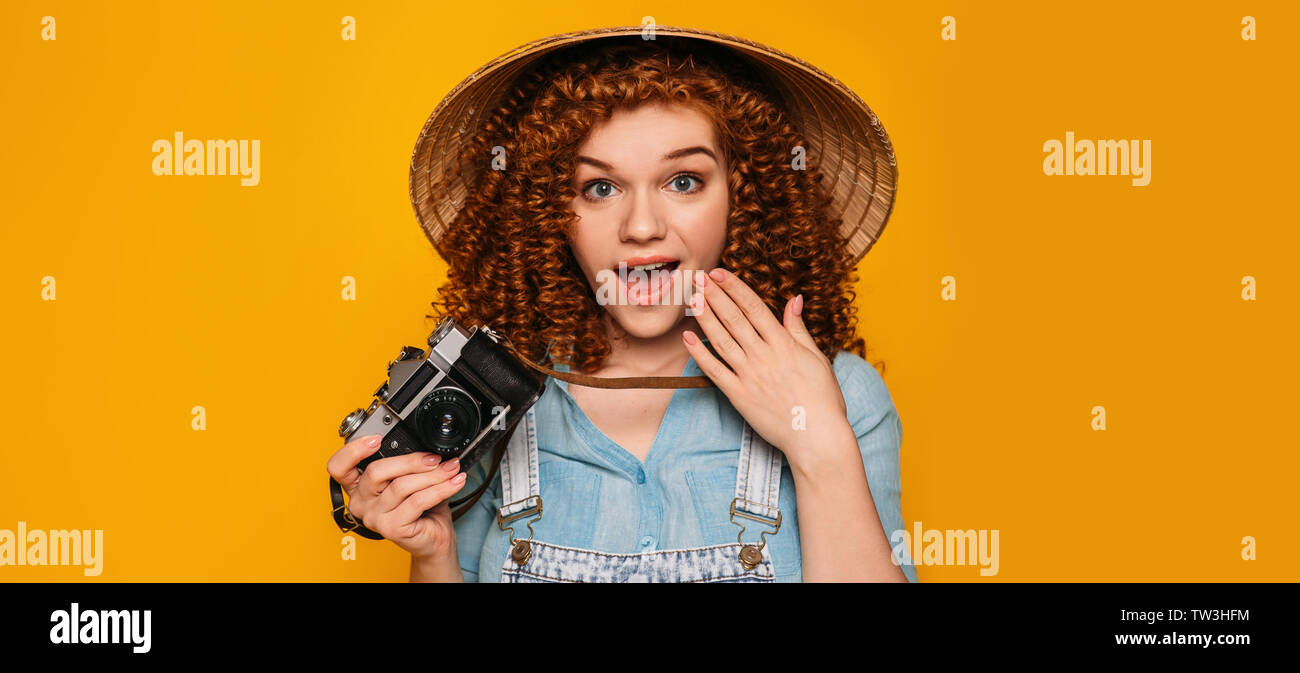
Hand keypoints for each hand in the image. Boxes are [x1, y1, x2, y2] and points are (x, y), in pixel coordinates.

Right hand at [326, 435, 467, 560]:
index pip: (339, 467)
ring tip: (451, 469)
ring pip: (401, 486)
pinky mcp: (391, 529)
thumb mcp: (410, 479)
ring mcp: (374, 518)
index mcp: (359, 486)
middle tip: (435, 458)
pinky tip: (454, 483)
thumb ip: (406, 464)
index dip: (353, 450)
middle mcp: (361, 502)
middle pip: (376, 471)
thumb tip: (426, 447)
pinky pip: (417, 501)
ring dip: (433, 475)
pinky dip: (441, 489)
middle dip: (411, 460)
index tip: (377, 439)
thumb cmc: (422, 509)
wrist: (434, 539)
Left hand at [682, 268, 853, 468]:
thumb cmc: (822, 399)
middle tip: (698, 278)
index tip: (719, 273)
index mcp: (783, 344)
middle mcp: (763, 356)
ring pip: (721, 340)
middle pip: (733, 319)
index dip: (734, 288)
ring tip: (692, 299)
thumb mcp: (816, 358)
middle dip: (714, 296)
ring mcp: (749, 376)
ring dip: (704, 318)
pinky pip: (715, 371)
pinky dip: (699, 354)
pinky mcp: (739, 396)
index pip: (753, 307)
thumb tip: (795, 300)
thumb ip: (799, 329)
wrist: (816, 436)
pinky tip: (688, 338)